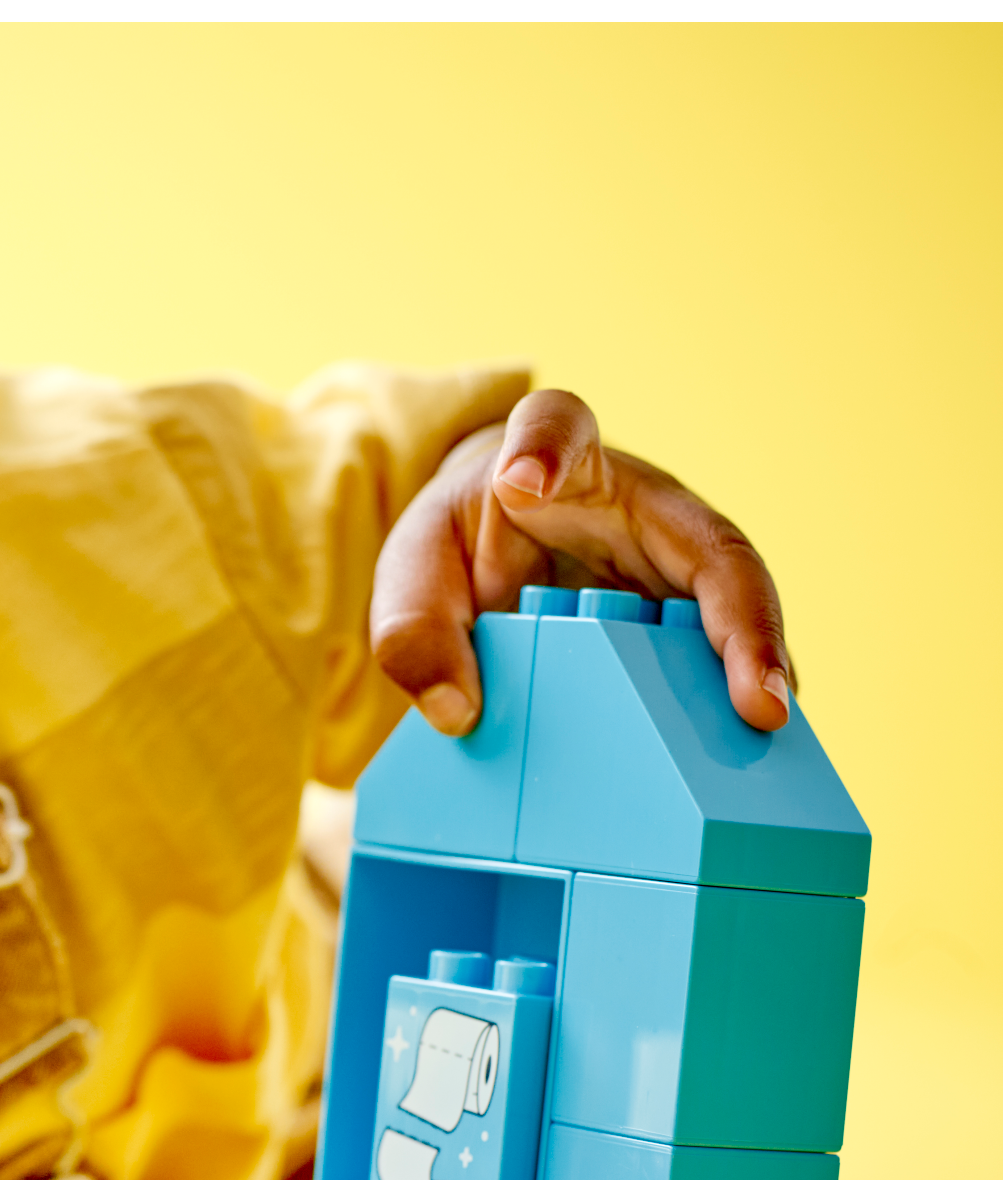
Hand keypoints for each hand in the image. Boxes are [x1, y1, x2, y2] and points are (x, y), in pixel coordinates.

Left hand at [371, 390, 792, 734]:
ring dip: (757, 672)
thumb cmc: (462, 544)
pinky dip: (734, 701)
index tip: (522, 479)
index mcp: (559, 465)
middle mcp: (643, 509)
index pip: (555, 427)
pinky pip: (721, 656)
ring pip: (737, 610)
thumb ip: (414, 628)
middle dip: (744, 622)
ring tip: (766, 731)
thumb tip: (457, 712)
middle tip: (759, 698)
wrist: (491, 546)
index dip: (545, 449)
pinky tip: (744, 753)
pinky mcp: (687, 617)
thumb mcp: (416, 571)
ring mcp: (678, 565)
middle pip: (712, 546)